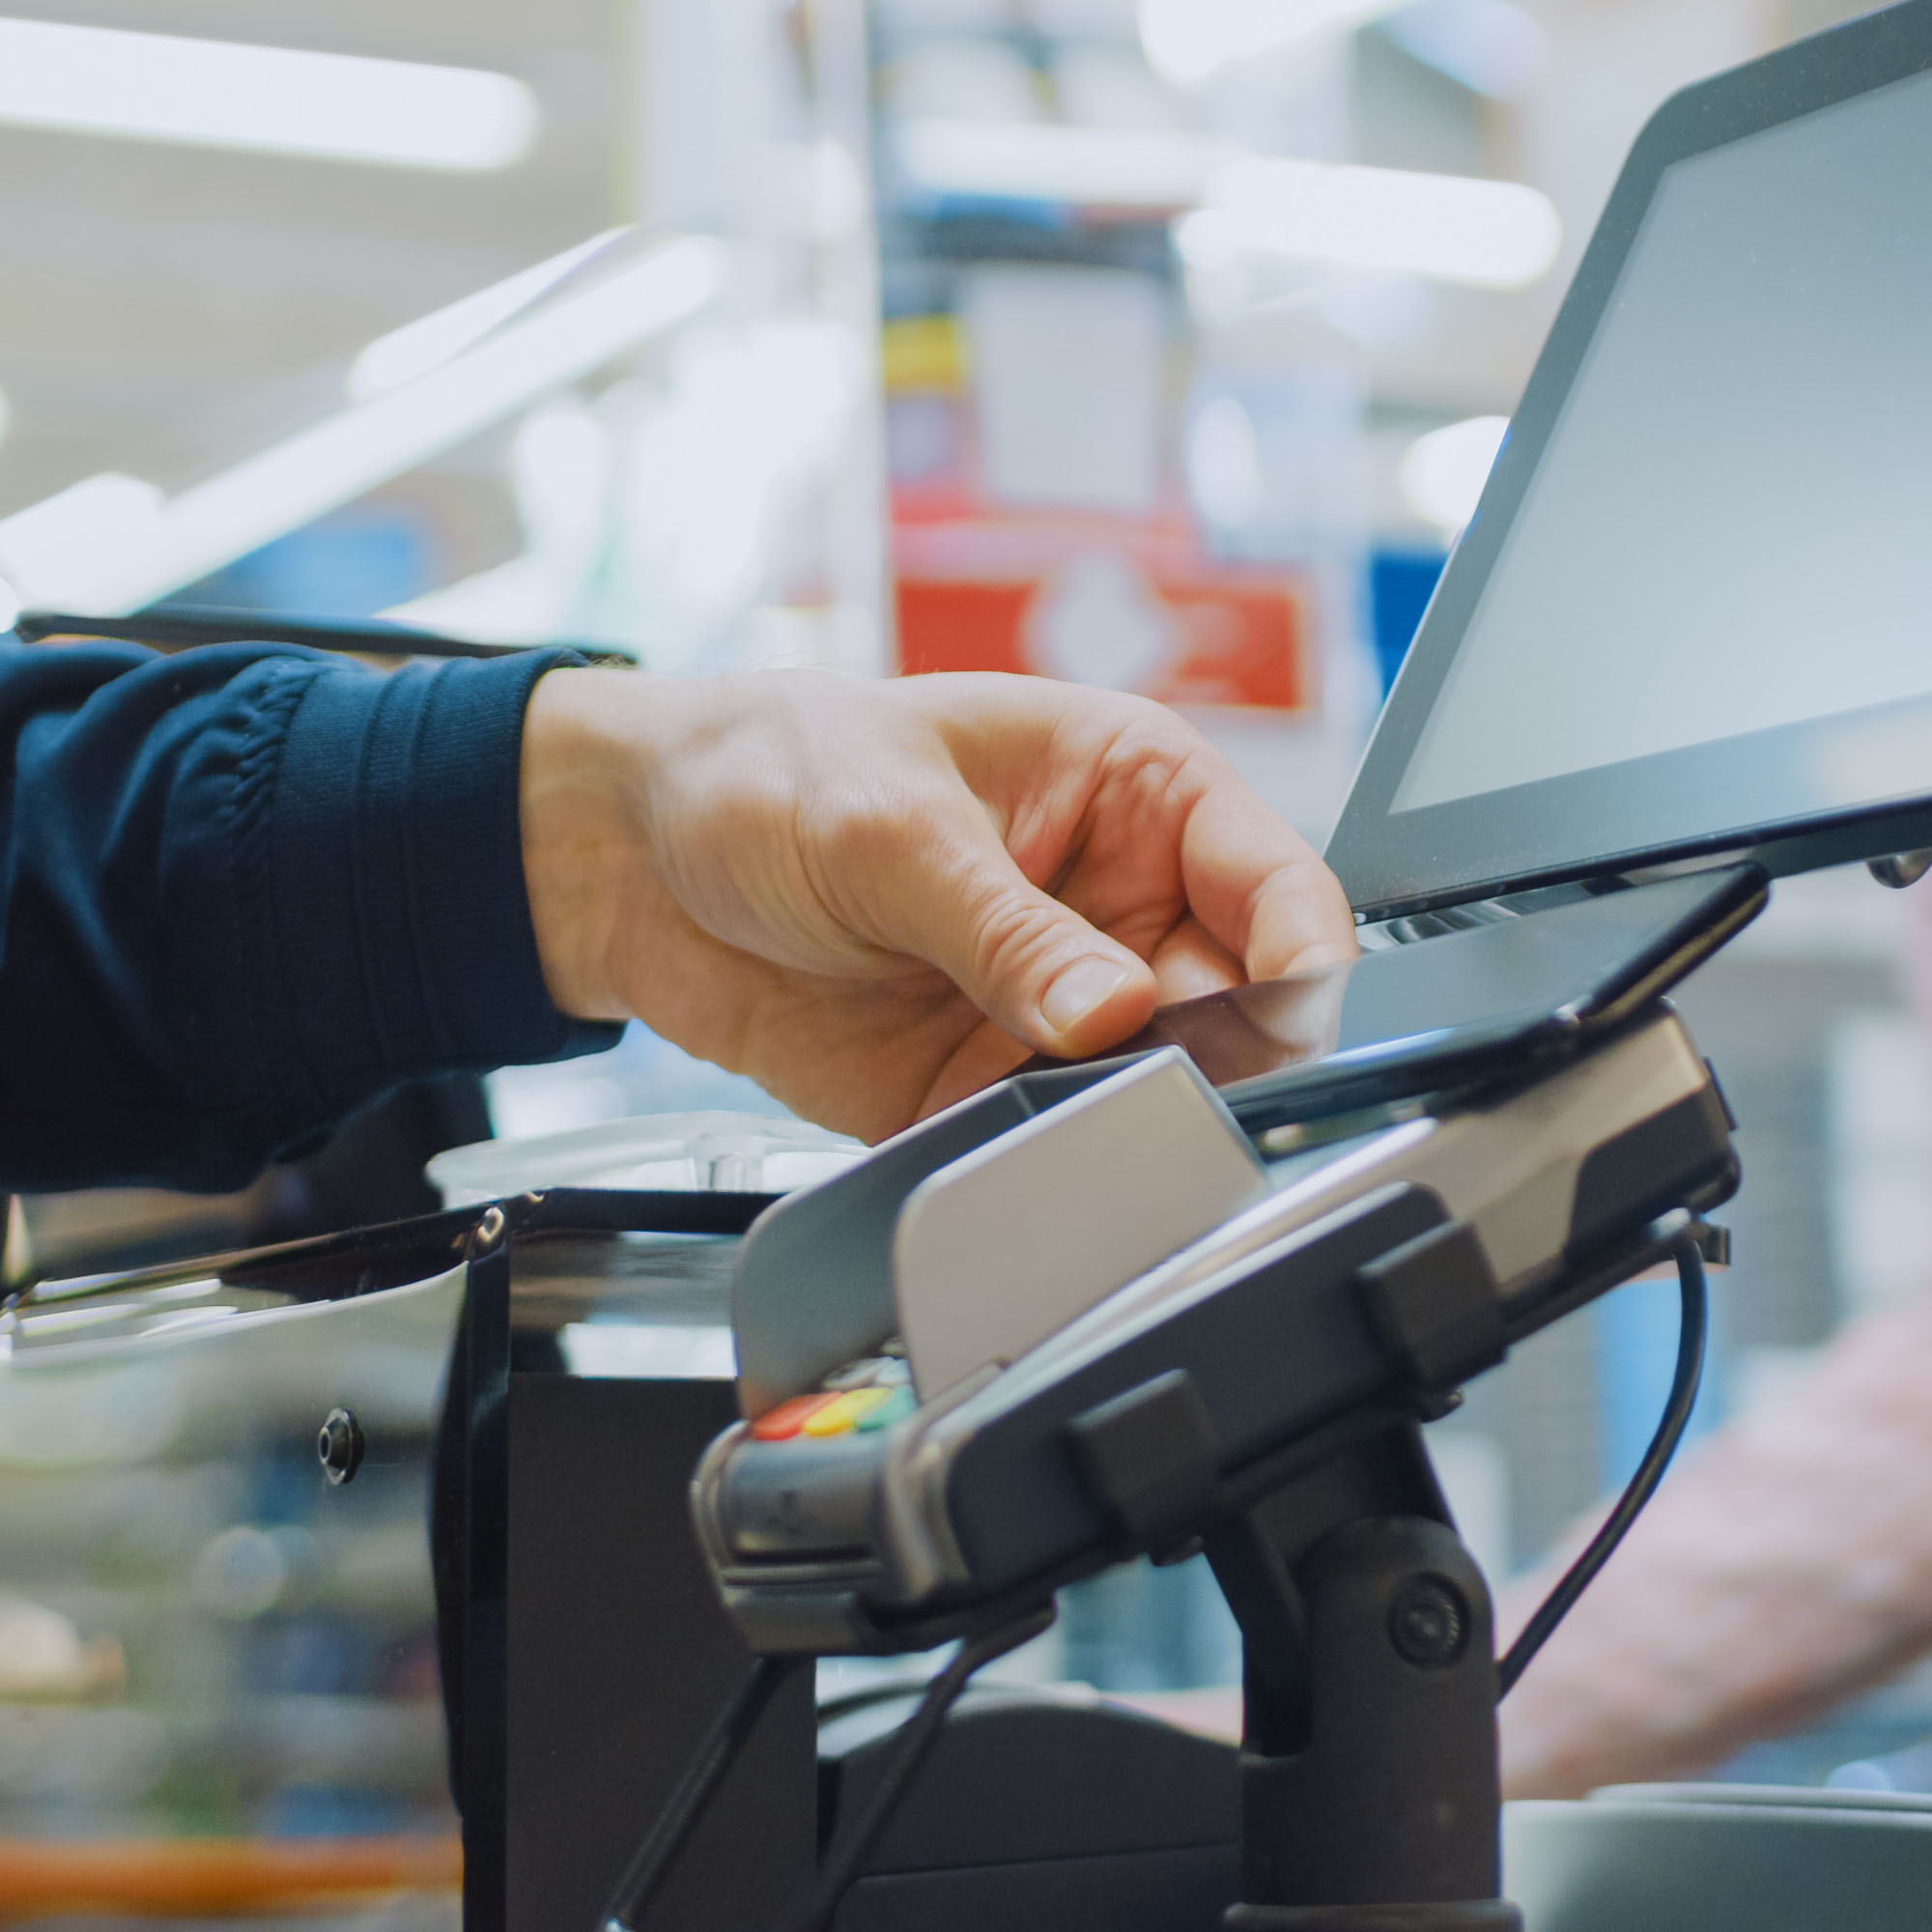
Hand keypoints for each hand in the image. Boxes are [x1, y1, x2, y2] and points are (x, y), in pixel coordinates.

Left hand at [517, 665, 1356, 1138]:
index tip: (1290, 1016)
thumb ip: (1006, 927)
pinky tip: (1003, 1148)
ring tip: (1065, 1107)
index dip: (1303, 952)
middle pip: (1240, 1007)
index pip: (1275, 881)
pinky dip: (1037, 1163)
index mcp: (1136, 791)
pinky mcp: (988, 1085)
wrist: (628, 857)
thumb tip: (1116, 1012)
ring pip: (1158, 1090)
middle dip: (1218, 1056)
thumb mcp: (893, 826)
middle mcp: (1120, 903)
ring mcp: (1060, 1003)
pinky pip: (1049, 1145)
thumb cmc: (770, 768)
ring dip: (1127, 1118)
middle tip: (1153, 1077)